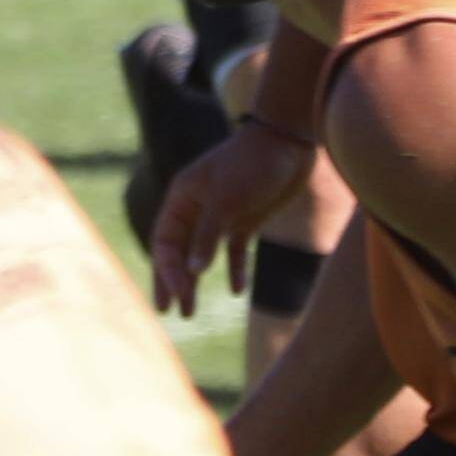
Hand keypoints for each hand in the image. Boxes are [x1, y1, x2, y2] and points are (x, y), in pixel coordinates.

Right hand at [149, 120, 313, 314]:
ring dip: (197, 282)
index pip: (165, 241)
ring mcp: (222, 215)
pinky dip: (234, 269)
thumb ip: (208, 235)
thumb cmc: (253, 164)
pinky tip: (237, 291)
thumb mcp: (228, 199)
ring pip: (202, 255)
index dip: (166, 271)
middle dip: (174, 282)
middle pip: (177, 252)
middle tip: (173, 313)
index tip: (176, 296)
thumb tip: (194, 272)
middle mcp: (197, 208)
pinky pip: (234, 251)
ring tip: (191, 310)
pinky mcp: (246, 219)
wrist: (290, 142)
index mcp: (182, 199)